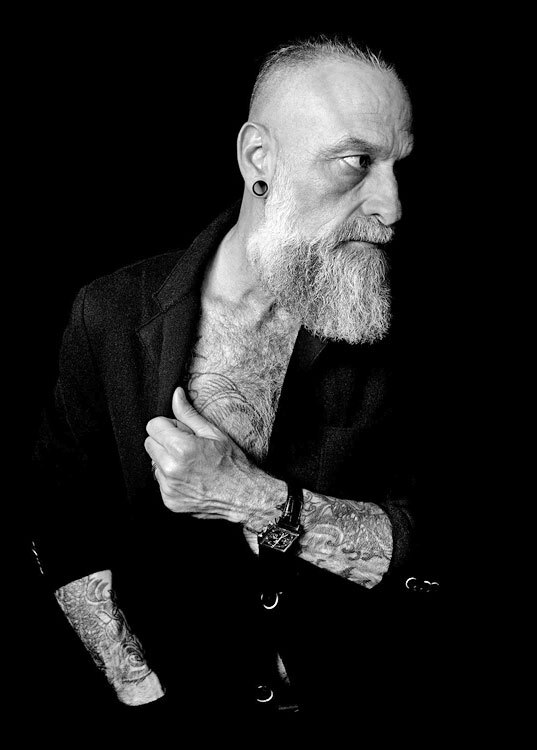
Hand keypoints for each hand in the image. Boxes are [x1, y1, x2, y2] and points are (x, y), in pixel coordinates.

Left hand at [144, 387, 285, 525]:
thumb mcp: (213, 432)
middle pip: (149, 443)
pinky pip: (160, 481)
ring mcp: (168, 487)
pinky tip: (190, 478)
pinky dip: (171, 478)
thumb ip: (188, 413)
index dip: (169, 425)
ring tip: (190, 464)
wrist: (243, 495)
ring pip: (154, 463)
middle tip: (187, 446)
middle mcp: (171, 469)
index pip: (153, 425)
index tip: (183, 432)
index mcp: (181, 448)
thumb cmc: (232, 462)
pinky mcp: (169, 500)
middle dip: (164, 441)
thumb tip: (176, 394)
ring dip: (166, 460)